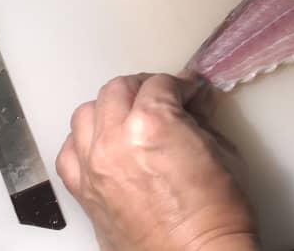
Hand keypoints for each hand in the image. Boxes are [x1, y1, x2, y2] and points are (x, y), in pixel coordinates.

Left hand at [56, 74, 258, 250]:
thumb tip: (196, 102)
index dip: (182, 84)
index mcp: (152, 123)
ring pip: (86, 113)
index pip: (160, 83)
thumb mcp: (223, 151)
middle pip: (117, 89)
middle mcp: (114, 139)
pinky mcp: (83, 193)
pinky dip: (85, 142)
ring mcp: (93, 167)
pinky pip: (69, 152)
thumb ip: (202, 119)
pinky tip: (107, 147)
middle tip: (164, 100)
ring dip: (110, 109)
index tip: (192, 93)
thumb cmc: (218, 211)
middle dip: (144, 88)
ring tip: (132, 120)